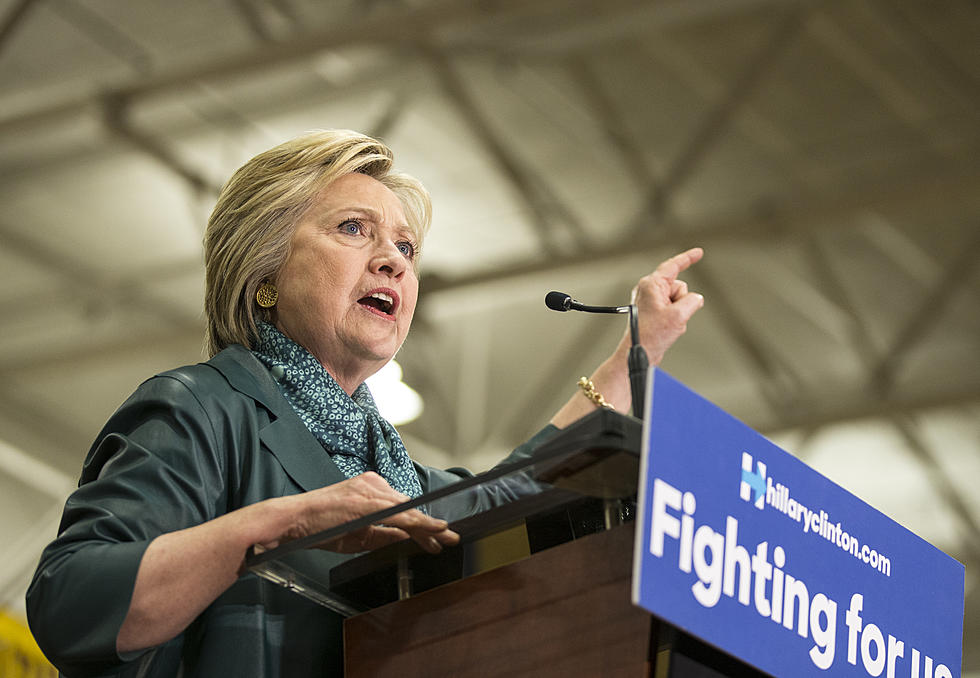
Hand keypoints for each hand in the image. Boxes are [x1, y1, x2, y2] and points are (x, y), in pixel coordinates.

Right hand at [263, 472, 458, 554]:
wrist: (294, 520)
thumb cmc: (320, 528)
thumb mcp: (358, 534)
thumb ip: (383, 535)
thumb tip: (406, 538)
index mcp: (370, 489)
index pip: (403, 506)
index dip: (422, 522)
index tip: (438, 535)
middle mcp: (373, 484)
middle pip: (409, 507)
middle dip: (430, 526)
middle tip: (449, 539)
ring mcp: (370, 490)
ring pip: (408, 510)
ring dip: (429, 527)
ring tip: (446, 539)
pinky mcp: (367, 501)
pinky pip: (400, 514)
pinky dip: (419, 523)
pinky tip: (434, 529)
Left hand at [627, 247, 703, 365]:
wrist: (639, 352)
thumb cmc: (650, 335)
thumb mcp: (678, 316)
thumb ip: (693, 301)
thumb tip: (695, 299)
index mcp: (651, 285)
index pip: (673, 266)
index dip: (687, 258)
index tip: (698, 252)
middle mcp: (648, 289)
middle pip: (679, 286)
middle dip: (682, 301)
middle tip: (671, 317)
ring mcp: (650, 300)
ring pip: (678, 299)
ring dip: (679, 312)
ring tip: (667, 324)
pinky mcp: (653, 310)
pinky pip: (673, 309)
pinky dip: (675, 318)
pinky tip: (666, 328)